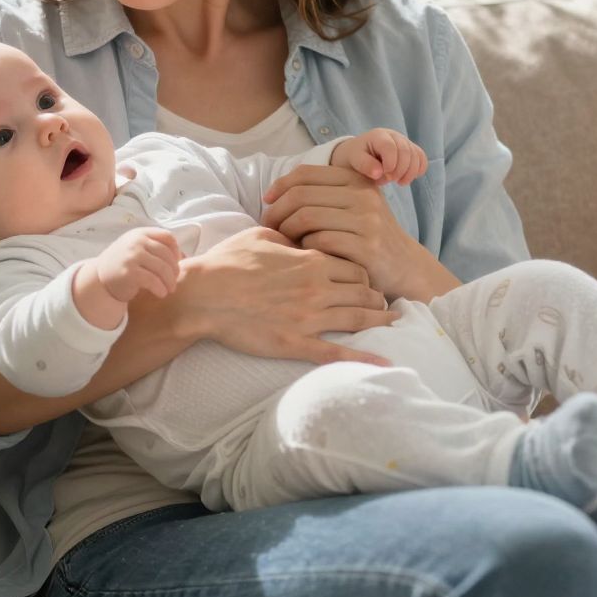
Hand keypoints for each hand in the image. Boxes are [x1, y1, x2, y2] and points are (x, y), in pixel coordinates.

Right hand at [92, 227, 181, 303]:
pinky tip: (161, 293)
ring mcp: (132, 256)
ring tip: (169, 289)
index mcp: (140, 233)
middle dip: (174, 270)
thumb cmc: (123, 265)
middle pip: (167, 254)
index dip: (176, 251)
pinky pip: (153, 280)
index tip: (176, 264)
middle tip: (174, 282)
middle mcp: (136, 241)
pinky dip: (160, 288)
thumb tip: (184, 256)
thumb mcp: (137, 249)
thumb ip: (155, 248)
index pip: (167, 237)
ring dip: (170, 281)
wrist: (99, 279)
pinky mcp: (129, 272)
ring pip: (162, 268)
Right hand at [174, 228, 396, 364]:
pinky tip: (385, 363)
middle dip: (376, 296)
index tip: (367, 279)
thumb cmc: (228, 262)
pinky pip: (336, 353)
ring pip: (357, 318)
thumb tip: (300, 234)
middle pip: (363, 292)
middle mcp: (316, 289)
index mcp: (310, 262)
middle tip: (384, 302)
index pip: (354, 266)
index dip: (364, 273)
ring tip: (392, 322)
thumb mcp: (261, 235)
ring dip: (379, 320)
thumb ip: (288, 235)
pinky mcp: (295, 343)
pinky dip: (363, 358)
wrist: (203, 295)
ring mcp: (308, 318)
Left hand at [261, 165, 458, 301]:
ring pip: (307, 217)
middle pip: (301, 195)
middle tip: (268, 227)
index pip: (305, 173)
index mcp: (356, 180)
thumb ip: (323, 195)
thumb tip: (274, 193)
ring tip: (282, 242)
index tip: (267, 203)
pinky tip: (303, 255)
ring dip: (286, 231)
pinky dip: (304, 248)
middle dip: (277, 212)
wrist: (404, 267)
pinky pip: (320, 241)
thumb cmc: (367, 237)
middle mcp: (363, 195)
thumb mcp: (353, 207)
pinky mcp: (366, 247)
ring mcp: (367, 220)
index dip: (279, 186)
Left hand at [332, 128, 428, 184]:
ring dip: (410, 173)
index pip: (390, 147)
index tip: (384, 175)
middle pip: (406, 151)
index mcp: (378, 135)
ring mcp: (404, 142)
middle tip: (390, 180)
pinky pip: (422, 158)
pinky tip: (408, 178)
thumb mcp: (354, 160)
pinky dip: (418, 170)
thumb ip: (364, 164)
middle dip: (400, 170)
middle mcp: (394, 136)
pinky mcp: (411, 150)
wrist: (360, 154)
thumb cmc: (357, 157)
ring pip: (416, 155)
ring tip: (399, 182)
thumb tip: (378, 172)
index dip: (390, 163)